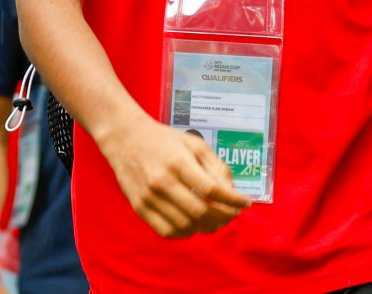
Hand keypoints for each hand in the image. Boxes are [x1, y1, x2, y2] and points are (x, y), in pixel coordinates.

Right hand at [99, 113, 251, 237]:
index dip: (233, 199)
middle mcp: (163, 182)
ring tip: (216, 219)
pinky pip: (167, 231)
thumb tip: (231, 191)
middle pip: (200, 212)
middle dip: (223, 217)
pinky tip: (194, 224)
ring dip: (206, 227)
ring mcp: (149, 198)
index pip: (212, 189)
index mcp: (179, 162)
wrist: (125, 139)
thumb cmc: (163, 140)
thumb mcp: (194, 143)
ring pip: (185, 226)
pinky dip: (186, 232)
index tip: (246, 203)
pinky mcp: (140, 208)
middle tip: (232, 214)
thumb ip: (214, 166)